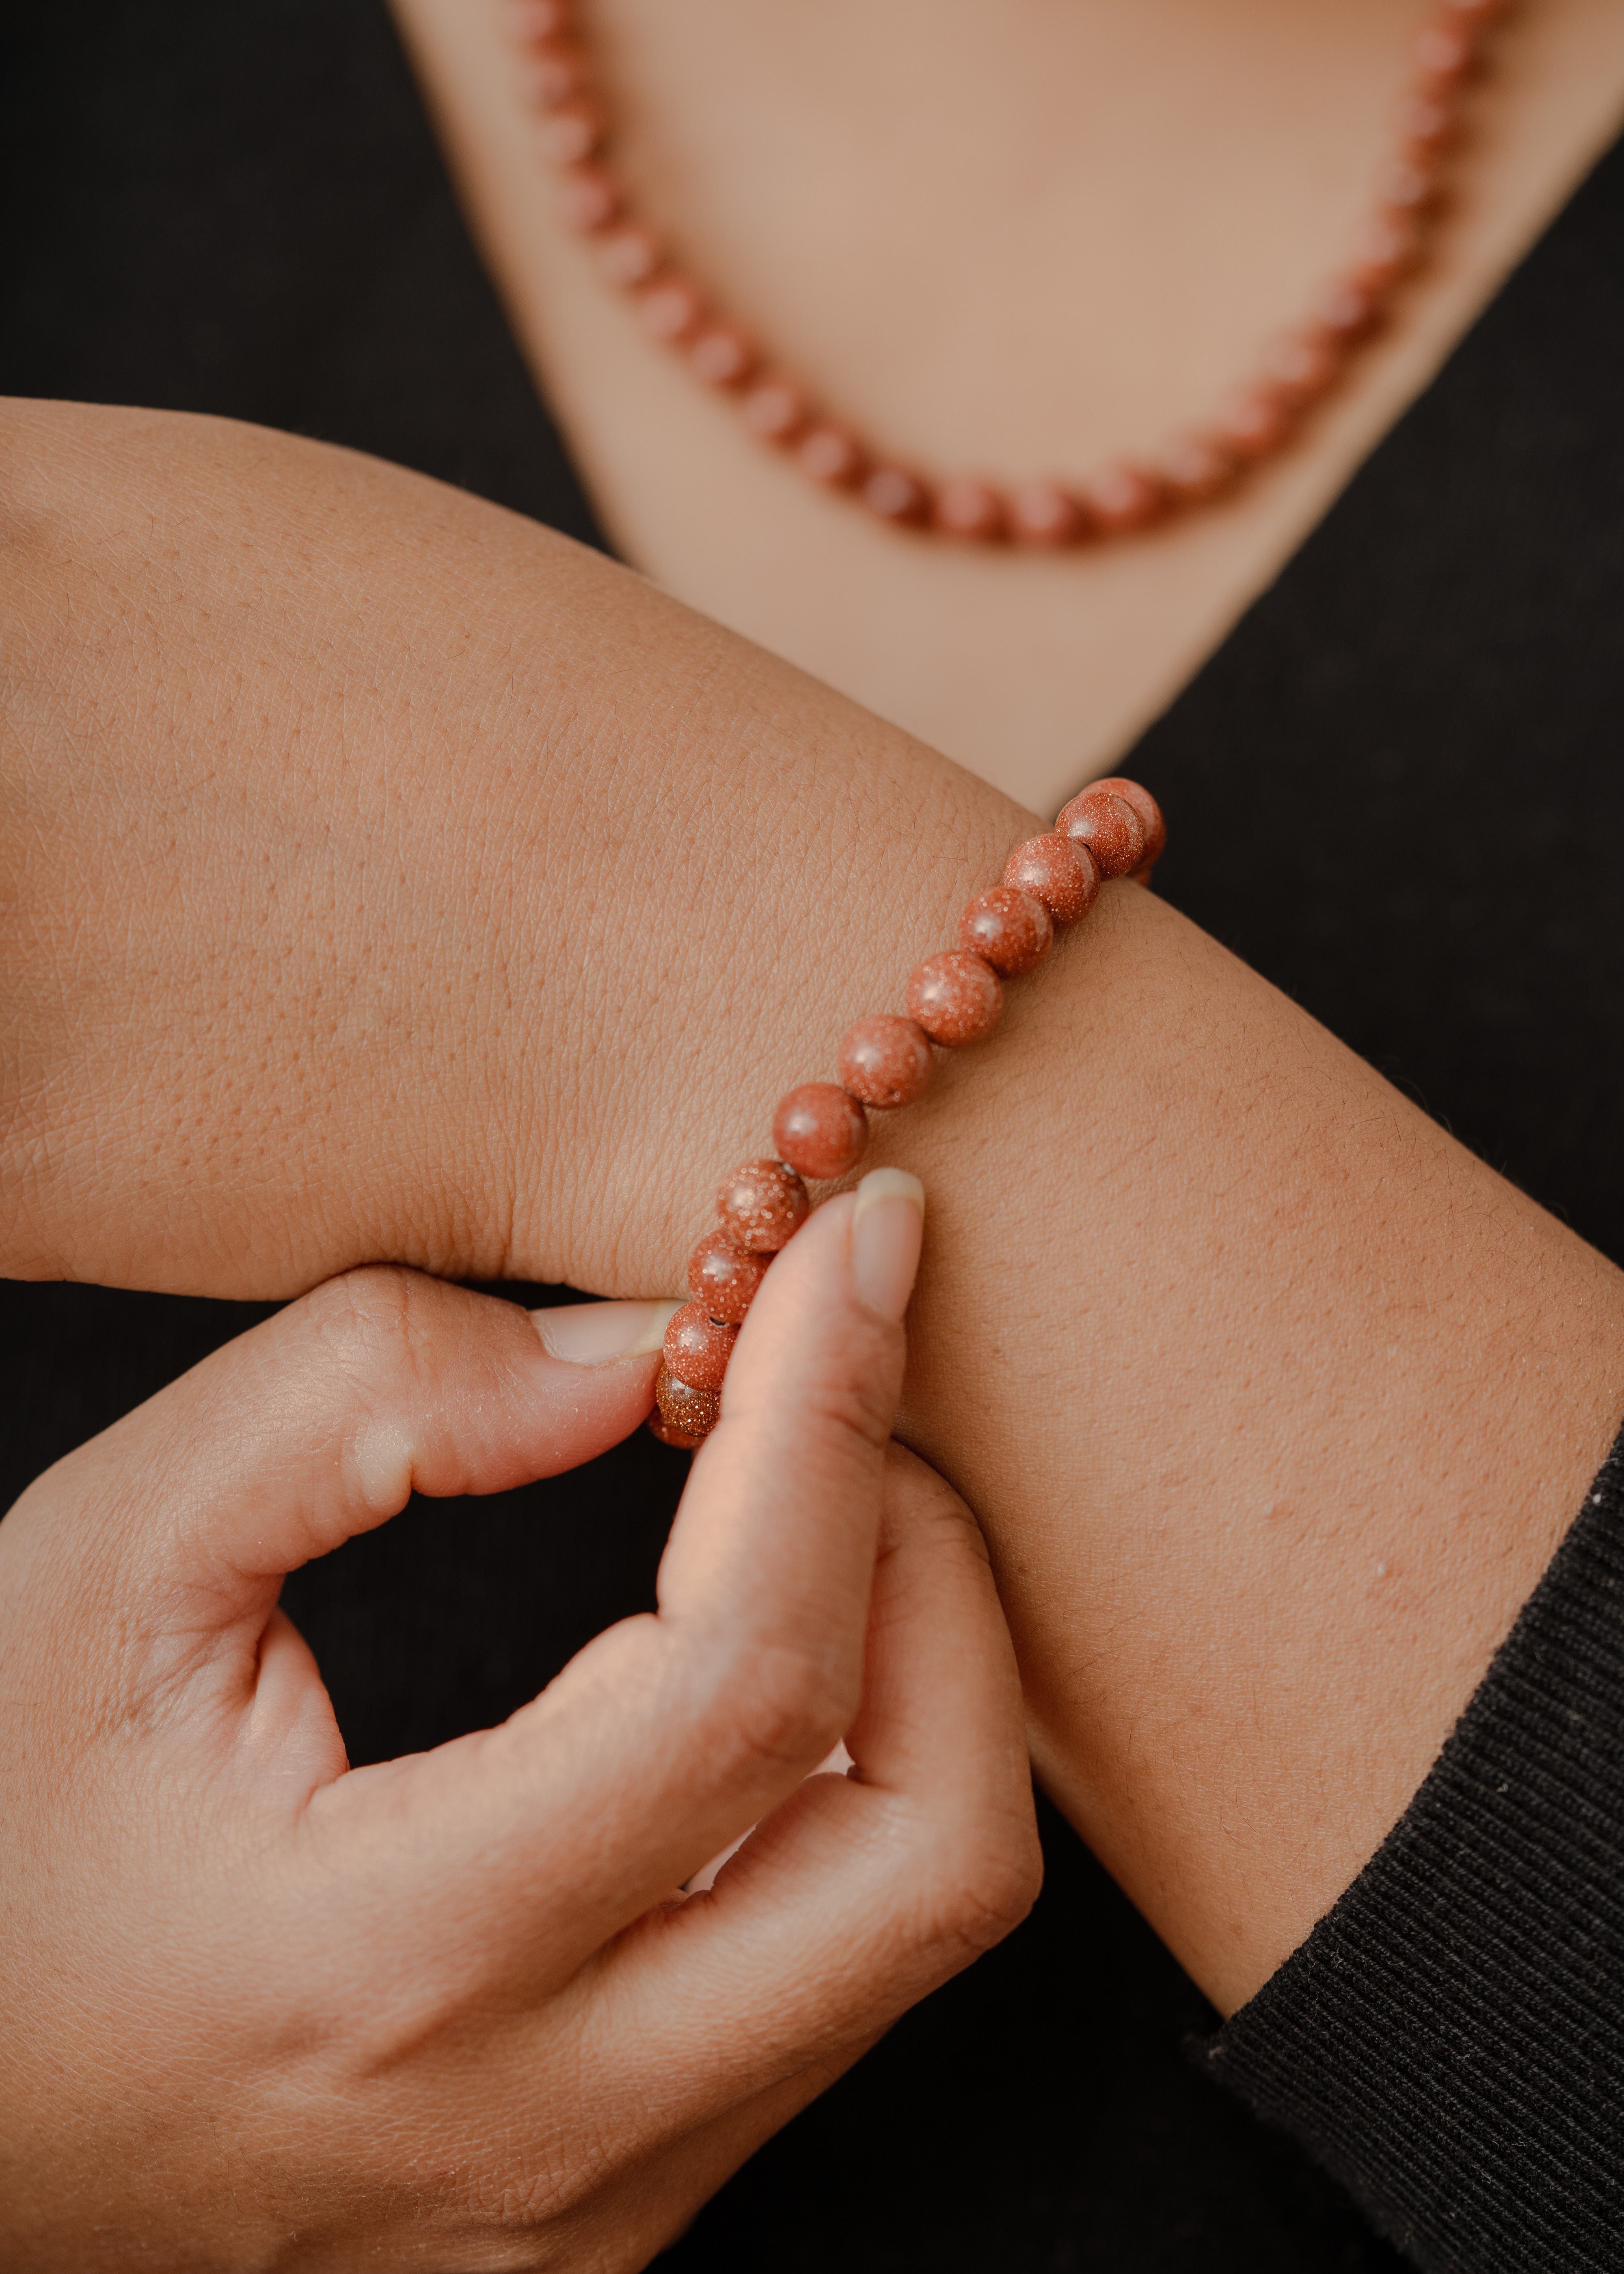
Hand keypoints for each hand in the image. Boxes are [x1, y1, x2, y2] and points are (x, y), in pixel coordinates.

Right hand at [0, 1178, 1038, 2270]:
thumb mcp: (104, 1564)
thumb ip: (361, 1402)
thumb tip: (629, 1354)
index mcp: (393, 1966)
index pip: (743, 1679)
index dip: (829, 1428)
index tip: (854, 1255)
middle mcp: (538, 2134)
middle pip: (927, 1852)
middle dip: (941, 1573)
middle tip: (851, 1394)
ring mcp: (593, 2204)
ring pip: (909, 1930)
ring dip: (919, 1675)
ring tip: (814, 1504)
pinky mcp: (610, 2208)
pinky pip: (830, 1984)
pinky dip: (852, 1787)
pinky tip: (762, 1662)